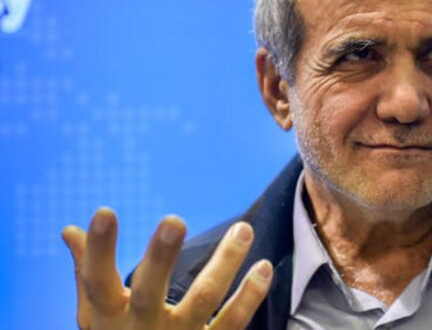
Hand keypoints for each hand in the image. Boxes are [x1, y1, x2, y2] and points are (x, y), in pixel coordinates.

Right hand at [62, 208, 271, 329]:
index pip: (96, 281)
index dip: (99, 249)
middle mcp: (141, 328)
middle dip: (160, 257)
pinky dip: (251, 296)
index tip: (105, 211)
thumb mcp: (96, 315)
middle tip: (175, 220)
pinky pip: (231, 323)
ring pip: (203, 300)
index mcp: (107, 317)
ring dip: (225, 263)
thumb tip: (69, 230)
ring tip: (243, 229)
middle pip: (149, 292)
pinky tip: (264, 266)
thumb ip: (87, 270)